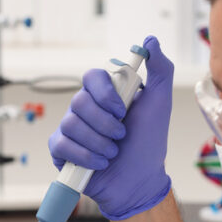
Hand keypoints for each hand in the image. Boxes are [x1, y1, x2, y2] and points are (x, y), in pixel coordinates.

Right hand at [47, 35, 173, 220]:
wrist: (139, 181)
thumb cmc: (149, 143)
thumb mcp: (161, 104)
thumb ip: (160, 70)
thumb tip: (150, 40)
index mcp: (105, 94)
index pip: (91, 76)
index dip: (104, 94)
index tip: (123, 110)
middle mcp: (85, 108)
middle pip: (79, 102)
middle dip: (105, 124)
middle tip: (122, 136)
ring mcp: (70, 129)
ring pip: (71, 125)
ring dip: (99, 143)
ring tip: (113, 152)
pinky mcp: (61, 150)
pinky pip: (61, 144)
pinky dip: (84, 156)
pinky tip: (100, 163)